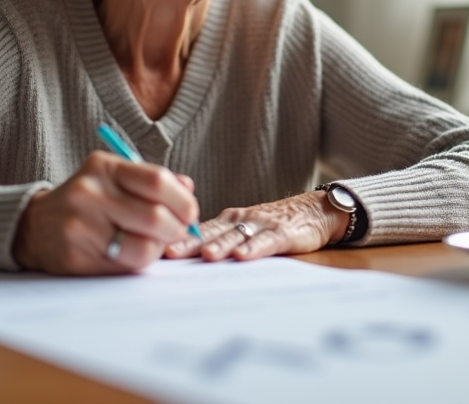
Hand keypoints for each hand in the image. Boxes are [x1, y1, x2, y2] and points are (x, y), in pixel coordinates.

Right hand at [12, 150, 197, 274]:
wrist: (35, 227)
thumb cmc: (87, 201)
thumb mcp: (115, 178)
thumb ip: (153, 181)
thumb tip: (188, 190)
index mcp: (104, 167)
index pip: (158, 181)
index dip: (183, 201)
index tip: (190, 212)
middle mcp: (90, 193)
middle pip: (155, 217)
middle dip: (177, 229)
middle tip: (177, 232)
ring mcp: (81, 227)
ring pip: (144, 247)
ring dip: (159, 249)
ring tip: (154, 243)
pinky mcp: (76, 257)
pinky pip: (125, 266)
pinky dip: (139, 262)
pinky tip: (132, 252)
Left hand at [164, 190, 349, 262]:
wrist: (313, 211)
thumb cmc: (272, 225)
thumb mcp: (242, 230)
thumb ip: (217, 240)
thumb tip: (181, 256)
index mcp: (227, 221)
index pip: (198, 230)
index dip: (177, 239)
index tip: (154, 247)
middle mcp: (240, 220)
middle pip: (211, 232)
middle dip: (189, 242)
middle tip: (168, 253)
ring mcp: (261, 225)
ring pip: (236, 236)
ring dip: (220, 245)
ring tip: (206, 255)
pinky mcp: (282, 234)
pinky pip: (266, 241)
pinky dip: (254, 248)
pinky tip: (243, 256)